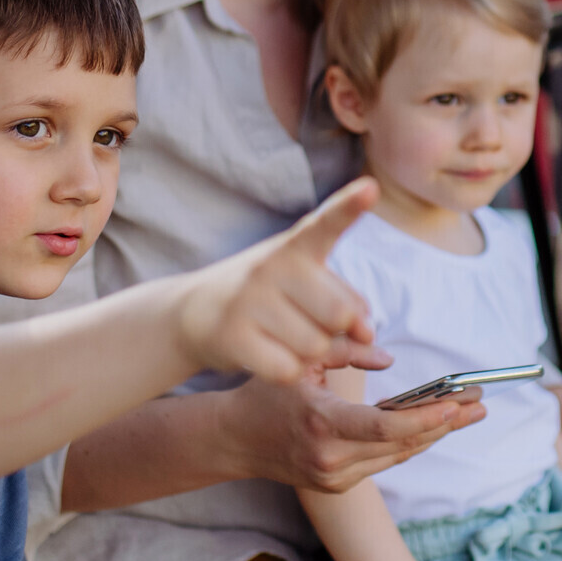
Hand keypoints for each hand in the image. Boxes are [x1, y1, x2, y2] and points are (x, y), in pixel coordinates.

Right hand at [175, 179, 378, 384]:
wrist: (191, 313)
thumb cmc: (265, 297)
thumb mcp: (301, 282)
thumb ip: (344, 301)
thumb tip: (369, 336)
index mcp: (295, 247)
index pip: (326, 223)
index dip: (349, 206)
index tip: (370, 189)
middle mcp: (270, 266)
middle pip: (340, 314)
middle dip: (338, 331)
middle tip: (312, 324)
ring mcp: (248, 300)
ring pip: (316, 347)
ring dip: (312, 354)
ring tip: (285, 338)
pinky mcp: (233, 336)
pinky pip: (288, 370)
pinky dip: (288, 371)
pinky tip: (269, 355)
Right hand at [219, 367, 485, 494]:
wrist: (234, 440)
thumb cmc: (266, 391)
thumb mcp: (300, 361)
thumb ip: (346, 351)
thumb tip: (389, 359)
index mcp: (321, 424)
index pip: (385, 428)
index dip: (426, 418)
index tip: (457, 404)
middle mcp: (330, 459)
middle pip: (402, 444)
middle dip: (445, 423)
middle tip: (481, 404)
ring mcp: (334, 479)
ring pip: (398, 456)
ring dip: (435, 434)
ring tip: (469, 413)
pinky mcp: (336, 487)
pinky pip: (383, 462)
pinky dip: (409, 443)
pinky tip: (434, 425)